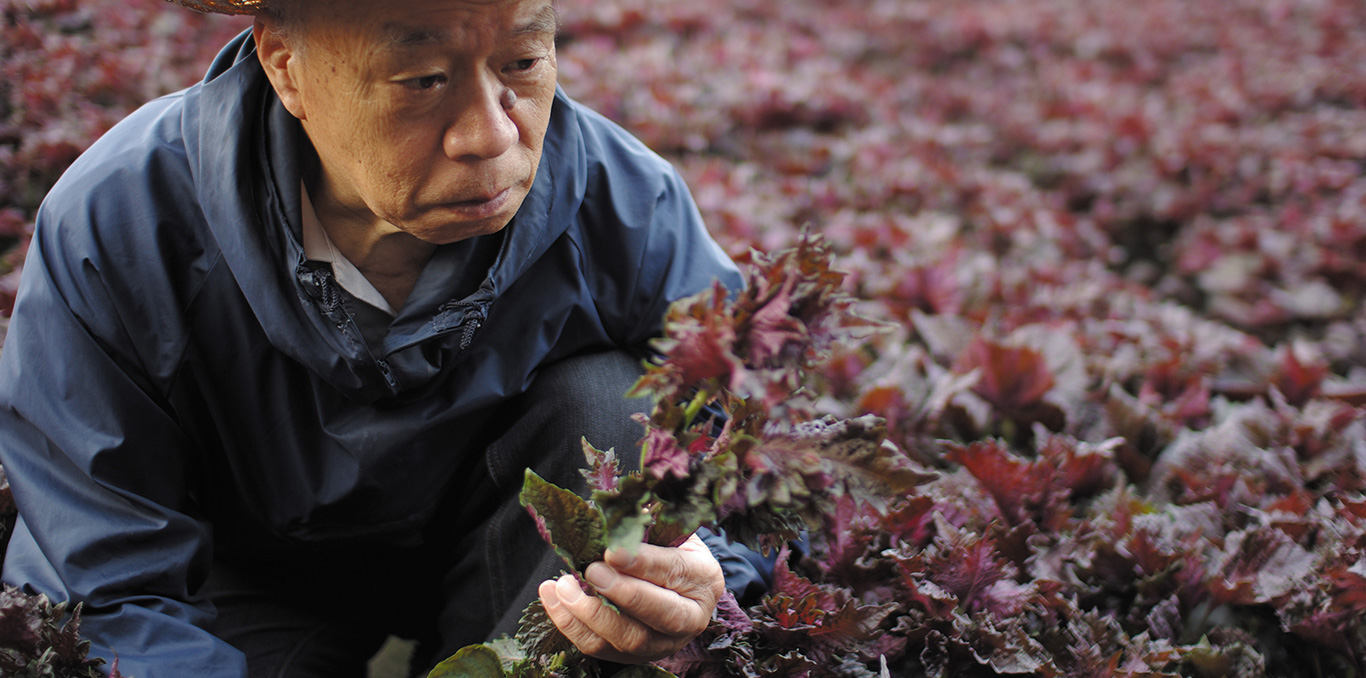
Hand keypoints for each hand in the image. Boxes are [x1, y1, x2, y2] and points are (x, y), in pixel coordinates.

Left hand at [537, 533, 724, 662]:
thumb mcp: (668, 531)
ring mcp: (663, 643)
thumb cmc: (668, 549)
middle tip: (591, 570)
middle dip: (622, 594)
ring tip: (563, 585)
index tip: (612, 551)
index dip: (642, 563)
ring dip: (590, 613)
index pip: (674, 571)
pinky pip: (599, 648)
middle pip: (660, 615)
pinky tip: (553, 598)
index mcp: (703, 579)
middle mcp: (690, 618)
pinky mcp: (633, 656)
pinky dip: (571, 624)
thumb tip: (612, 513)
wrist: (673, 584)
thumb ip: (646, 526)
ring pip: (627, 639)